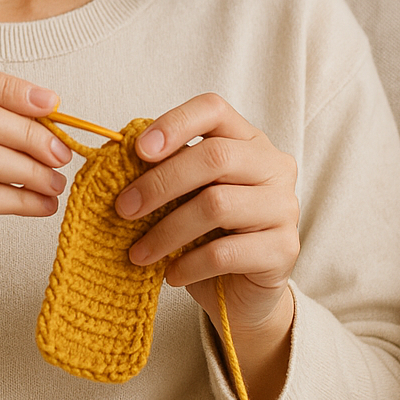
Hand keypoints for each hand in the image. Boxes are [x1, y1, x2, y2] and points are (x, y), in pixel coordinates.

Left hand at [114, 94, 299, 399]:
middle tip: (123, 209)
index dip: (174, 124)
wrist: (241, 290)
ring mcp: (284, 207)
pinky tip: (170, 274)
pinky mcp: (284, 250)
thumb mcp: (185, 194)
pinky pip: (225, 252)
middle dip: (159, 183)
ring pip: (216, 206)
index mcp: (247, 140)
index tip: (137, 150)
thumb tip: (115, 159)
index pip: (213, 110)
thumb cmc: (206, 233)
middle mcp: (273, 166)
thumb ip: (164, 170)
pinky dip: (189, 264)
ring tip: (138, 253)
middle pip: (214, 157)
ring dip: (166, 231)